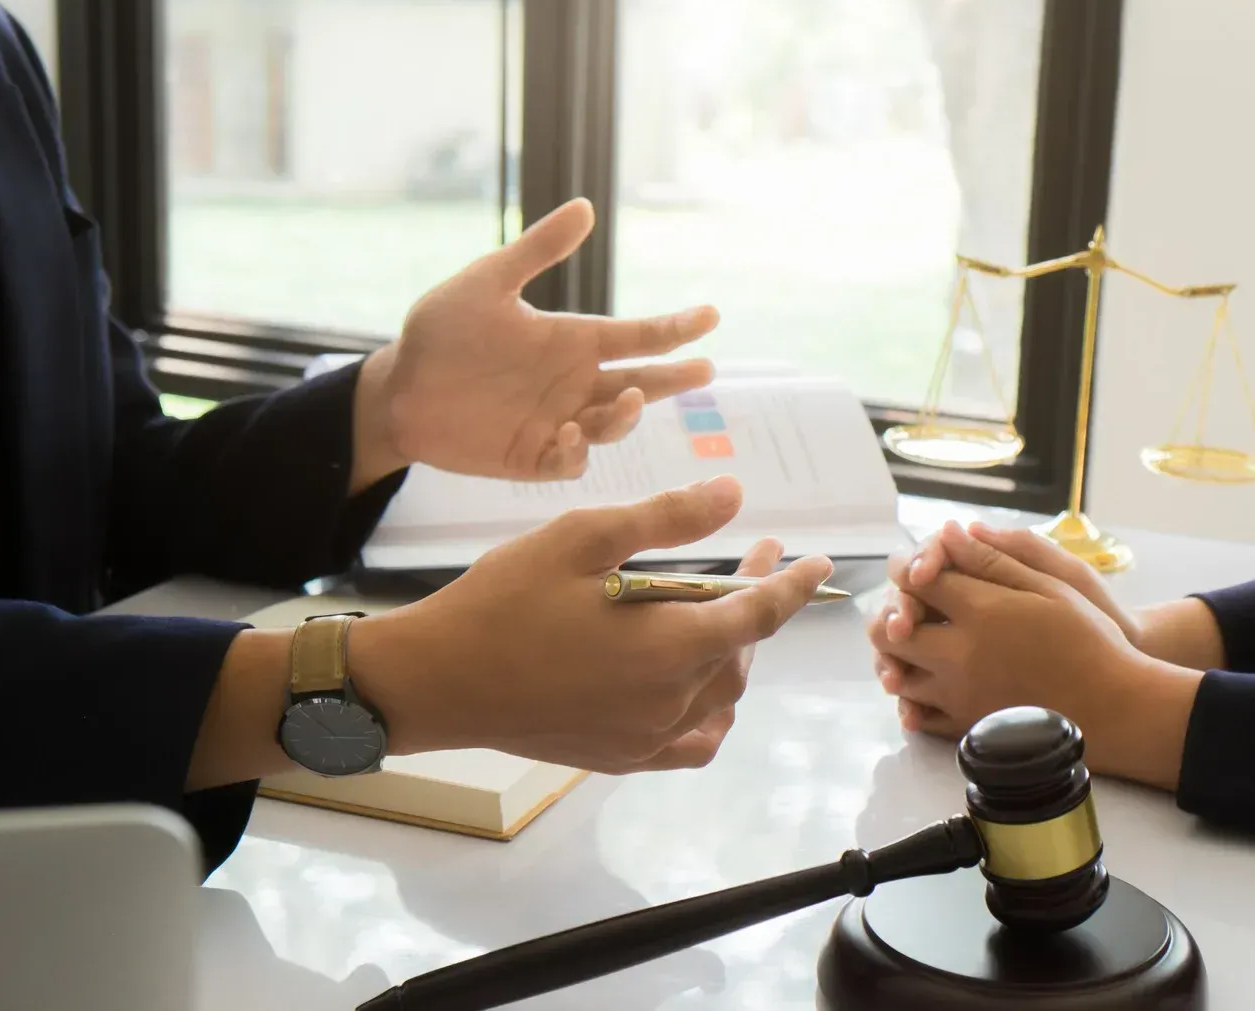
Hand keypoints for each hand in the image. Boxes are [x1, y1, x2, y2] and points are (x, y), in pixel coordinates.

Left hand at [349, 198, 719, 490]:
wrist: (397, 388)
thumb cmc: (441, 331)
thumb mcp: (488, 282)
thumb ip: (537, 250)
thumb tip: (585, 207)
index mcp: (573, 341)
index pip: (638, 335)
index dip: (675, 327)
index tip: (710, 315)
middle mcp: (575, 382)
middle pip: (640, 382)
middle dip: (674, 378)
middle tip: (705, 370)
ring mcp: (559, 421)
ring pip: (613, 424)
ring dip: (626, 415)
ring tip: (627, 400)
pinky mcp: (534, 456)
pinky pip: (570, 461)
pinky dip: (578, 451)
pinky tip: (570, 434)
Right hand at [352, 475, 833, 773]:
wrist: (436, 680)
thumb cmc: (504, 599)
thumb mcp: (584, 538)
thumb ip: (666, 519)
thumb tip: (733, 495)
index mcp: (670, 646)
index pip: (758, 616)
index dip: (793, 586)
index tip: (818, 562)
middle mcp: (670, 701)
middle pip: (740, 653)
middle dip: (755, 604)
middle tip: (752, 560)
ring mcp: (645, 737)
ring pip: (721, 697)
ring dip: (734, 654)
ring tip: (724, 613)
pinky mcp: (618, 758)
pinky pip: (691, 743)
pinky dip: (711, 714)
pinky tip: (703, 691)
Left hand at [868, 523, 1199, 787]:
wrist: (1115, 707)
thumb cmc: (1090, 639)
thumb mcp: (1051, 586)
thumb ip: (993, 559)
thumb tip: (948, 532)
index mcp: (980, 611)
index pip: (915, 579)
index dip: (906, 567)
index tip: (914, 566)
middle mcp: (960, 655)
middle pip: (891, 629)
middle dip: (890, 611)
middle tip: (903, 605)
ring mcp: (959, 695)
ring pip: (897, 673)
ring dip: (895, 655)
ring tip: (911, 642)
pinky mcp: (966, 727)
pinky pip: (918, 713)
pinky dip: (911, 696)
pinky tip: (924, 681)